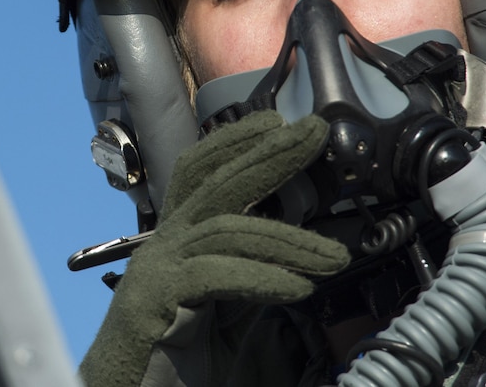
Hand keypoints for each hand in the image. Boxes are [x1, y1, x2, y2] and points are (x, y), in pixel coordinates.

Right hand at [79, 110, 351, 385]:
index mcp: (177, 243)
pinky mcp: (151, 301)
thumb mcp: (226, 322)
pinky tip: (299, 288)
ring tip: (334, 258)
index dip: (236, 142)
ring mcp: (154, 270)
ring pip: (226, 229)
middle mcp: (162, 246)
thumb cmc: (170, 371)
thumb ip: (250, 288)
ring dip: (288, 240)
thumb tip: (296, 264)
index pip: (201, 173)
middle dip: (267, 153)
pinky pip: (214, 274)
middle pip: (214, 181)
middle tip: (312, 132)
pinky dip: (262, 278)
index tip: (279, 122)